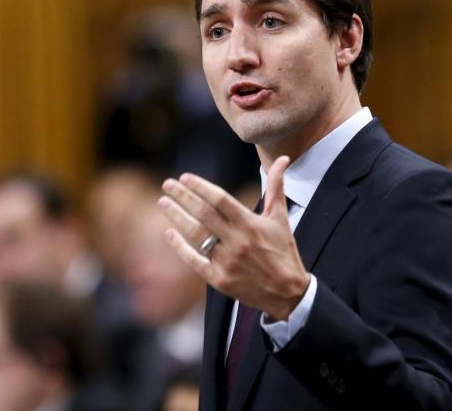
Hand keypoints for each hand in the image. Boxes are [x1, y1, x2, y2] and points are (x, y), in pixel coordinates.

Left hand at [158, 156, 309, 320]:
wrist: (287, 292)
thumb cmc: (283, 251)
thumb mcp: (280, 217)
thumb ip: (277, 186)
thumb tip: (283, 159)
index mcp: (250, 224)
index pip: (220, 199)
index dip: (200, 186)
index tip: (184, 178)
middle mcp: (237, 241)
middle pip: (203, 214)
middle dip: (182, 197)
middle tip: (167, 184)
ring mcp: (226, 261)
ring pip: (196, 235)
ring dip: (177, 216)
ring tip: (163, 202)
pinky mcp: (219, 279)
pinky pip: (194, 260)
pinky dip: (180, 247)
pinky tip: (169, 233)